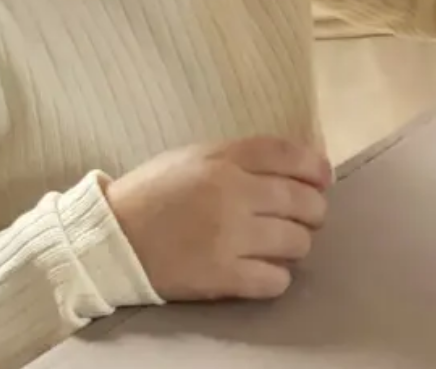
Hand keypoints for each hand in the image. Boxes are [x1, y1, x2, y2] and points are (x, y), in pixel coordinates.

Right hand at [104, 135, 332, 301]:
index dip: (316, 167)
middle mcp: (233, 193)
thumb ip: (243, 157)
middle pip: (303, 200)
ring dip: (297, 244)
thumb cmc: (156, 193)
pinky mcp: (221, 276)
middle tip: (306, 218)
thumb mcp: (197, 156)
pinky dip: (277, 277)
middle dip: (313, 210)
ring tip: (282, 245)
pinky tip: (265, 271)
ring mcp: (229, 236)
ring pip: (296, 241)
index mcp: (226, 158)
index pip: (290, 155)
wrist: (111, 240)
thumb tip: (296, 165)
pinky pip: (274, 280)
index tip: (324, 179)